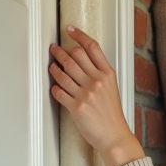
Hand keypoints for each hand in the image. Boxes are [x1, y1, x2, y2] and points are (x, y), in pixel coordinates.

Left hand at [49, 26, 145, 165]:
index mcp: (107, 74)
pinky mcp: (76, 106)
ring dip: (54, 66)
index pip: (92, 47)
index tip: (70, 30)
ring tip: (51, 64)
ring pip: (64, 72)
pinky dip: (55, 87)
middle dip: (61, 50)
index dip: (79, 35)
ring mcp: (86, 93)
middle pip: (75, 55)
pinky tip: (54, 85)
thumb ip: (100, 74)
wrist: (114, 136)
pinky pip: (59, 91)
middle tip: (54, 48)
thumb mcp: (112, 89)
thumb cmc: (112, 115)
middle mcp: (96, 81)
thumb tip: (83, 62)